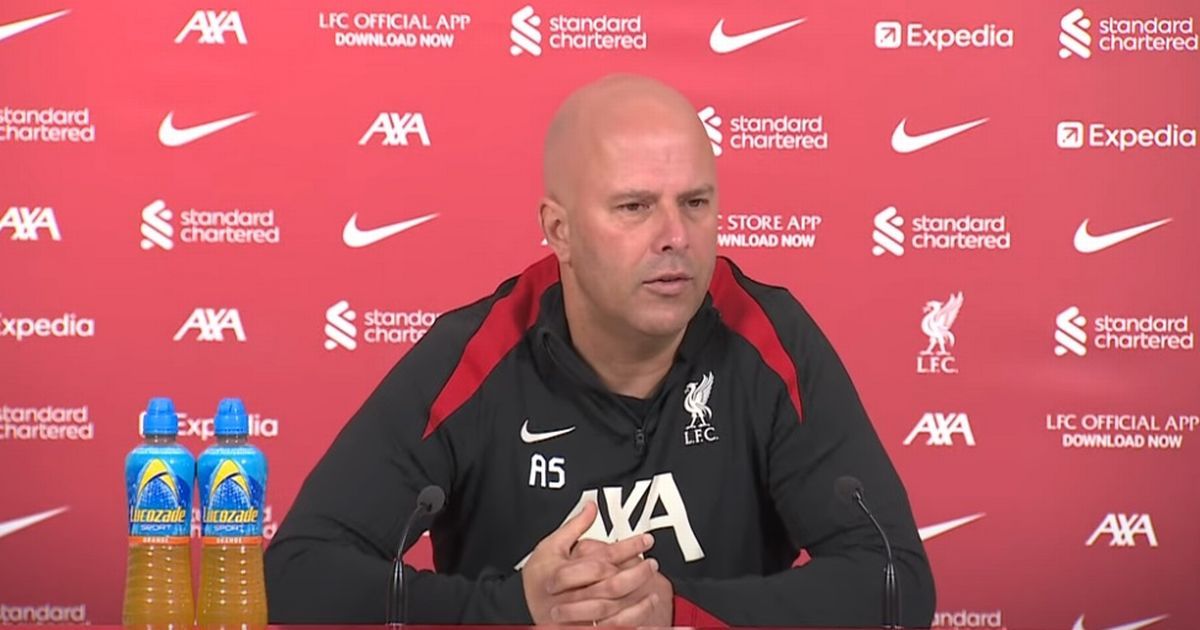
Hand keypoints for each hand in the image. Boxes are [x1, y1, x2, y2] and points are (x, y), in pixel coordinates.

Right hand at [521, 502, 655, 623]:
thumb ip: (574, 526)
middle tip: (652, 562)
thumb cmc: (537, 576)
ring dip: (637, 596)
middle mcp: (570, 596)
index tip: (646, 540)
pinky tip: (644, 606)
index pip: (601, 559)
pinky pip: (612, 626)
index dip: (627, 548)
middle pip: (610, 585)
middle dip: (636, 573)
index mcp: (562, 573)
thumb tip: (591, 505)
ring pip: (613, 608)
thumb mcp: (551, 545)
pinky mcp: (584, 627)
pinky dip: (631, 618)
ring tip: (652, 583)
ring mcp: (577, 616)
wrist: (523, 607)